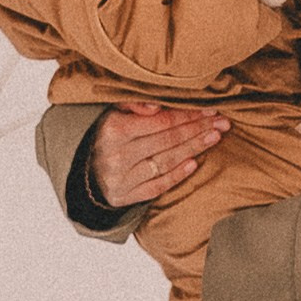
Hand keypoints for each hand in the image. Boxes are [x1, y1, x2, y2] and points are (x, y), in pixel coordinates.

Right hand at [89, 102, 228, 206]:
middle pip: (167, 141)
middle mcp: (118, 155)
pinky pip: (156, 187)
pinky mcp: (124, 197)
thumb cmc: (102, 134)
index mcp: (114, 130)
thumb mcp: (109, 111)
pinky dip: (176, 176)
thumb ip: (131, 104)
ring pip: (165, 162)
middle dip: (198, 129)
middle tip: (223, 122)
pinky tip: (194, 164)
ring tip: (215, 137)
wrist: (78, 169)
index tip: (210, 109)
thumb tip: (155, 105)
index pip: (161, 122)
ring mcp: (122, 179)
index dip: (188, 115)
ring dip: (193, 149)